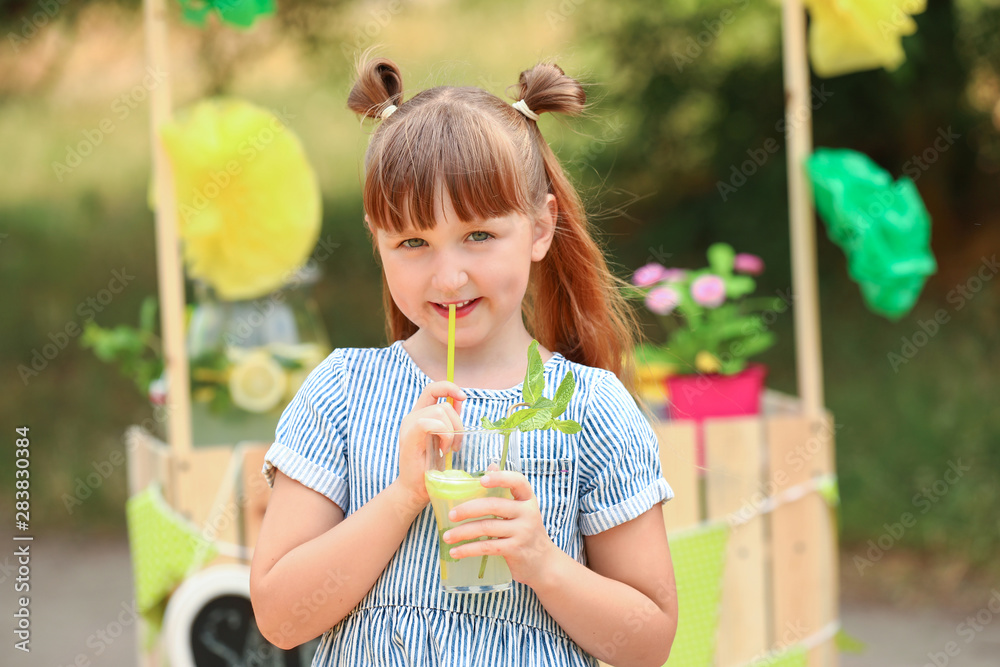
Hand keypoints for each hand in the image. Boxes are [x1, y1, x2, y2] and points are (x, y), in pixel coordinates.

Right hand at [395, 381, 465, 505]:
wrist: (416, 490)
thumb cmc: (430, 468)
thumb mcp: (445, 438)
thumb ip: (450, 419)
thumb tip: (460, 399)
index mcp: (419, 415)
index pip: (432, 389)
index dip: (448, 387)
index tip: (463, 397)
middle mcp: (411, 417)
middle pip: (443, 404)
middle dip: (458, 423)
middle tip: (456, 445)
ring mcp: (408, 426)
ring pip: (439, 411)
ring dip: (452, 431)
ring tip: (448, 449)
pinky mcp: (409, 437)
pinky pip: (429, 423)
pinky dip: (443, 435)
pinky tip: (443, 449)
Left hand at [441, 471, 562, 588]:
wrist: (544, 563)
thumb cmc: (527, 532)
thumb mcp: (521, 510)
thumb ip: (506, 491)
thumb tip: (490, 466)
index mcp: (528, 499)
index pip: (518, 481)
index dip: (500, 477)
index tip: (482, 479)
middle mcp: (528, 513)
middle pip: (494, 505)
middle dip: (468, 509)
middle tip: (451, 515)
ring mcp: (522, 532)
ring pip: (487, 527)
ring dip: (463, 532)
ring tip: (447, 537)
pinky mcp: (515, 550)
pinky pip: (487, 547)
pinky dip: (469, 549)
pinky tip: (456, 552)